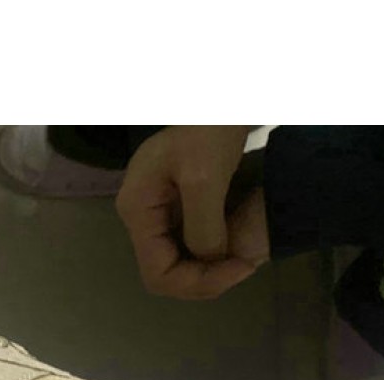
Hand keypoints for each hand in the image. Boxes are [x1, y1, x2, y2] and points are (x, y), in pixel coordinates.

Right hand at [115, 126, 268, 299]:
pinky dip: (214, 250)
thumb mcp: (205, 176)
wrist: (221, 93)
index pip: (157, 273)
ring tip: (244, 256)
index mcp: (137, 211)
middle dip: (205, 278)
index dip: (196, 283)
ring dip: (211, 267)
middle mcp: (141, 217)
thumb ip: (204, 227)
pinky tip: (237, 241)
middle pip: (166, 272)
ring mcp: (157, 211)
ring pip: (179, 261)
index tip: (238, 268)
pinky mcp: (176, 204)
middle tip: (246, 265)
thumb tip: (210, 262)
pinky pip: (190, 242)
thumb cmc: (207, 125)